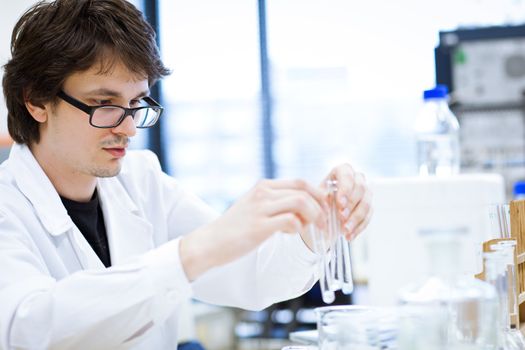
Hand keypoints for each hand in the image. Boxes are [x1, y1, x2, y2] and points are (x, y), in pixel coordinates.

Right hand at [180, 179, 327, 280]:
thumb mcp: (255, 207)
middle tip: (324, 222)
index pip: (300, 182)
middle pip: (304, 190)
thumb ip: (276, 203)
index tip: (324, 209)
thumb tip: (304, 207)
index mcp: (263, 186)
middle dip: (320, 206)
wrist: (210, 242)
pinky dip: (298, 228)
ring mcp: (260, 208)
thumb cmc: (235, 228)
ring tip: (313, 229)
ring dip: (313, 217)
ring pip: (300, 202)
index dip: (318, 194)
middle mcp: (263, 193)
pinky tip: (291, 234)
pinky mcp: (259, 226)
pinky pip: (290, 221)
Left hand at [320, 163, 371, 240]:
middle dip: (351, 204)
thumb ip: (321, 197)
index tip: (340, 204)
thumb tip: (325, 201)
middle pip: (360, 188)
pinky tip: (350, 235)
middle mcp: (356, 179)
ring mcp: (364, 192)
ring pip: (366, 203)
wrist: (322, 212)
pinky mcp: (368, 206)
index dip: (345, 188)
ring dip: (356, 218)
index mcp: (341, 171)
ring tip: (345, 230)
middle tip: (341, 217)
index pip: (347, 174)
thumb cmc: (319, 200)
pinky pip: (368, 216)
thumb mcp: (316, 197)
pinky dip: (359, 227)